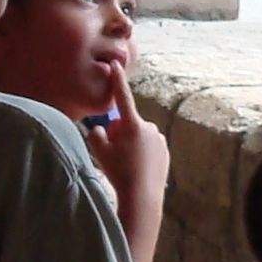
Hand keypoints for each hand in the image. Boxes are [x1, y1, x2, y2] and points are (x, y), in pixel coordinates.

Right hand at [84, 83, 168, 220]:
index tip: (116, 64)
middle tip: (116, 154)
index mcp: (132, 125)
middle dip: (120, 133)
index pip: (122, 97)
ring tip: (128, 165)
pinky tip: (139, 168)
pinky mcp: (165, 150)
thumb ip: (96, 134)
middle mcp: (149, 127)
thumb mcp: (100, 153)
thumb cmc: (119, 173)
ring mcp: (159, 139)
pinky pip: (149, 146)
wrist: (142, 196)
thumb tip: (101, 129)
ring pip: (139, 136)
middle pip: (128, 124)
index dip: (118, 81)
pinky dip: (143, 153)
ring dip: (132, 144)